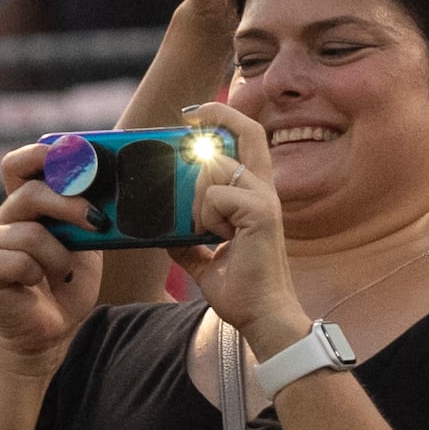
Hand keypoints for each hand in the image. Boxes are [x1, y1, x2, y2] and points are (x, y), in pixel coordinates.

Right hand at [0, 144, 102, 362]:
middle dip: (69, 205)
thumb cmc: (67, 285)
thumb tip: (112, 187)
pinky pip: (19, 261)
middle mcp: (0, 218)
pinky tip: (36, 285)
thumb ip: (88, 212)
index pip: (19, 164)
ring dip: (59, 257)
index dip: (43, 155)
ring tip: (61, 273)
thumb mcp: (86, 242)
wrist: (49, 333)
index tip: (76, 158)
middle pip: (31, 192)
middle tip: (95, 222)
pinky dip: (38, 274)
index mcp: (22, 205)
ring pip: (31, 233)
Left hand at [169, 102, 303, 343]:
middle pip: (248, 133)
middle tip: (187, 118)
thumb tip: (164, 231)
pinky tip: (219, 239)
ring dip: (197, 197)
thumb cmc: (241, 289)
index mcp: (253, 195)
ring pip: (216, 170)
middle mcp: (263, 190)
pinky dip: (206, 217)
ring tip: (207, 230)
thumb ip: (187, 240)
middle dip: (217, 117)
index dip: (224, 117)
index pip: (248, 139)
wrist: (260, 316)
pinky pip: (217, 197)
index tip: (194, 114)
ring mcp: (264, 199)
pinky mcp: (261, 213)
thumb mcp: (204, 260)